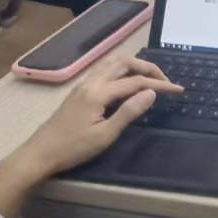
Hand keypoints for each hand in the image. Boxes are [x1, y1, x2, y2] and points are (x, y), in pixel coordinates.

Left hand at [0, 56, 182, 215]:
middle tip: (165, 81)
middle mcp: (91, 83)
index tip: (178, 91)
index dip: (159, 85)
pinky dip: (121, 71)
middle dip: (148, 68)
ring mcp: (83, 86)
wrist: (39, 154)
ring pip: (112, 64)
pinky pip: (104, 71)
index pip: (136, 82)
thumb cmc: (72, 148)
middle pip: (124, 63)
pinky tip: (126, 83)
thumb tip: (151, 94)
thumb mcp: (104, 135)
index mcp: (98, 93)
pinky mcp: (78, 92)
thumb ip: (129, 112)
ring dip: (134, 66)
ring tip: (149, 79)